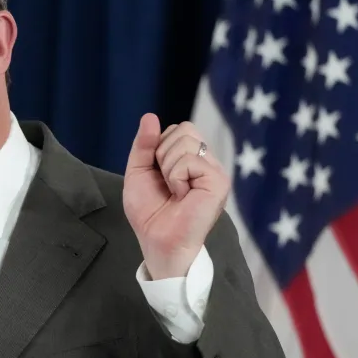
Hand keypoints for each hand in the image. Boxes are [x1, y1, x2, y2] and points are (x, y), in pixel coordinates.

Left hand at [123, 114, 228, 278]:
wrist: (158, 241)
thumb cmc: (149, 213)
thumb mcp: (138, 173)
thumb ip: (143, 145)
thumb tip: (150, 116)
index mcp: (191, 159)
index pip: (177, 129)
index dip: (157, 147)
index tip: (156, 174)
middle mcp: (207, 162)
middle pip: (183, 129)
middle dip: (162, 154)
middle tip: (166, 184)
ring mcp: (215, 171)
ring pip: (186, 142)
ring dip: (168, 168)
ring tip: (174, 191)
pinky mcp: (219, 181)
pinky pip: (190, 160)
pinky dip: (176, 177)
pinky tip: (182, 196)